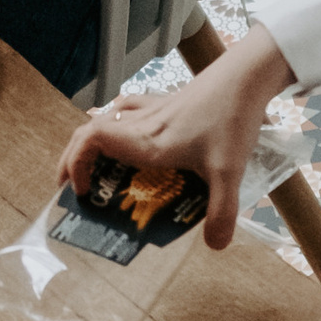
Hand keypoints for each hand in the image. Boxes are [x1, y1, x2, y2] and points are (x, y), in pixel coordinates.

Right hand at [58, 26, 291, 252]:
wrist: (247, 75)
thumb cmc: (231, 118)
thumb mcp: (229, 171)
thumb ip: (221, 211)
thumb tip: (214, 245)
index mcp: (147, 141)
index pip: (91, 140)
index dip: (75, 164)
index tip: (80, 189)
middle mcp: (142, 124)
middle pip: (89, 131)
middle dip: (74, 159)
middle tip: (76, 185)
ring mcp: (152, 109)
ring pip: (106, 119)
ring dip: (94, 141)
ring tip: (97, 163)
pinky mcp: (166, 101)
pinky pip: (128, 109)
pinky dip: (117, 121)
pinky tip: (129, 132)